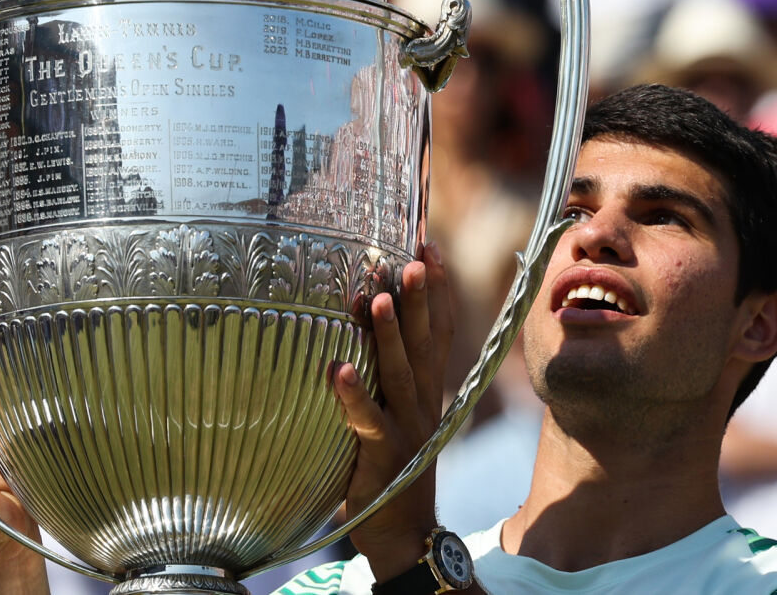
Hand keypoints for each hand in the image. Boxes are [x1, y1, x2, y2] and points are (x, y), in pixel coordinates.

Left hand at [334, 243, 453, 581]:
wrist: (404, 531)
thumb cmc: (391, 462)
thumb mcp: (397, 409)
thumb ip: (388, 369)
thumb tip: (362, 314)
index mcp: (427, 388)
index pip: (439, 329)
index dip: (437, 288)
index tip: (429, 246)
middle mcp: (423, 401)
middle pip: (426, 342)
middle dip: (421, 298)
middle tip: (414, 256)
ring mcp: (405, 427)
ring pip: (399, 373)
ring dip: (388, 334)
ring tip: (375, 297)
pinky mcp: (381, 454)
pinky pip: (365, 420)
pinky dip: (352, 394)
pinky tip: (336, 369)